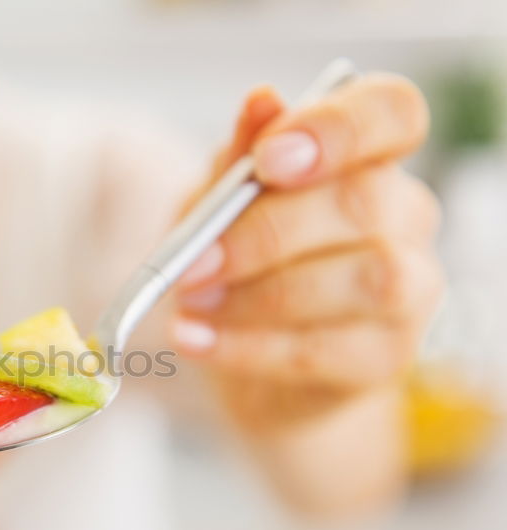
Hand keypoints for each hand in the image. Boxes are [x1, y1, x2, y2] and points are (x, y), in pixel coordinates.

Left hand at [172, 74, 442, 422]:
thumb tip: (262, 101)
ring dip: (262, 295)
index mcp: (365, 159)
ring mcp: (408, 289)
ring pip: (366, 278)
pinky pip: (327, 349)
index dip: (338, 128)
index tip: (267, 160)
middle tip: (193, 263)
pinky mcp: (385, 356)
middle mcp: (402, 215)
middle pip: (364, 201)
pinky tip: (197, 340)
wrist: (242, 357)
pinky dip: (249, 347)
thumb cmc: (236, 267)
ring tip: (192, 304)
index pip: (392, 112)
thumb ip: (236, 160)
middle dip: (266, 233)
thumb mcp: (214, 206)